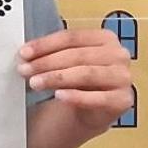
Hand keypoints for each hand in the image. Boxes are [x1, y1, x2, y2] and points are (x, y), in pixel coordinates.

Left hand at [17, 29, 132, 127]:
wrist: (90, 110)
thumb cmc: (78, 81)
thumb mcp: (66, 62)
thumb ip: (52, 53)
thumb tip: (25, 53)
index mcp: (105, 38)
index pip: (72, 37)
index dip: (45, 44)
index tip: (24, 52)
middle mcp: (118, 55)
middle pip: (78, 55)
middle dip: (47, 62)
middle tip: (25, 69)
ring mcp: (123, 77)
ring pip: (86, 74)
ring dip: (56, 78)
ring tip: (35, 83)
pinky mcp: (122, 100)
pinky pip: (97, 98)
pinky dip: (76, 96)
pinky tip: (59, 96)